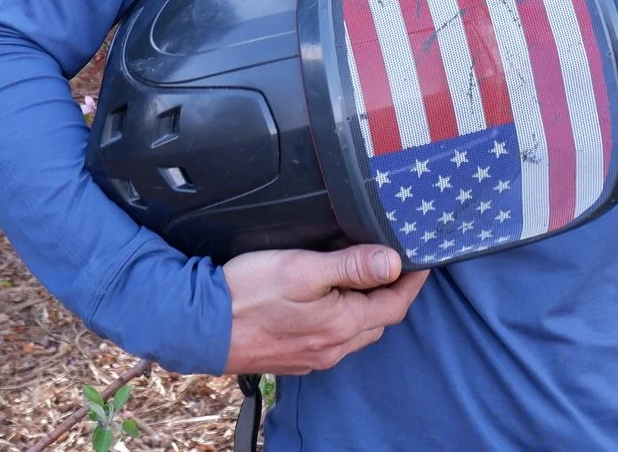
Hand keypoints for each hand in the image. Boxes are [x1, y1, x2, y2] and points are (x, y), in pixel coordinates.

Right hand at [221, 244, 428, 374]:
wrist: (196, 327)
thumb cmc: (246, 294)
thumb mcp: (302, 269)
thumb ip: (351, 266)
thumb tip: (394, 262)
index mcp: (341, 326)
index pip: (395, 304)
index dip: (412, 280)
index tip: (421, 259)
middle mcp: (331, 348)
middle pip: (378, 320)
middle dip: (391, 293)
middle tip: (394, 262)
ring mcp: (311, 357)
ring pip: (355, 331)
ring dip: (366, 306)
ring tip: (363, 276)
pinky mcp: (292, 357)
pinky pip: (331, 339)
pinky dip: (341, 318)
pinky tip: (328, 300)